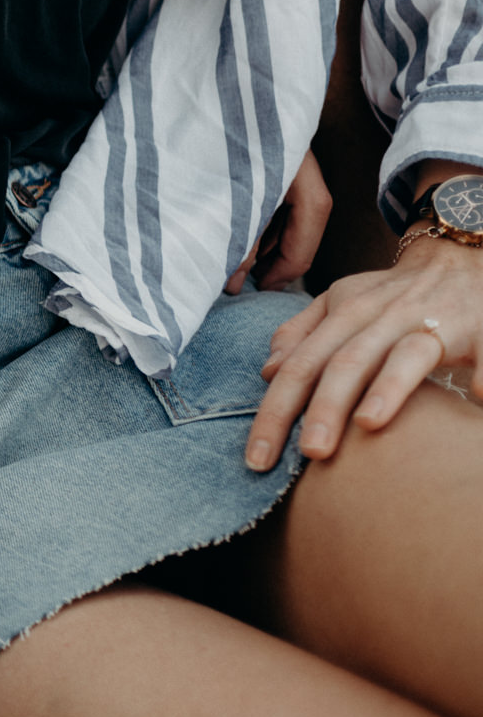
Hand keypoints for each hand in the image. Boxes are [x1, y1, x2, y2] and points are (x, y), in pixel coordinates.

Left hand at [226, 151, 330, 294]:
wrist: (224, 87)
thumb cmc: (227, 137)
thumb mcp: (236, 195)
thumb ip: (238, 238)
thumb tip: (232, 281)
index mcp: (307, 190)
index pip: (302, 249)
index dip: (276, 276)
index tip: (249, 289)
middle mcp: (306, 183)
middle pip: (295, 237)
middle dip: (263, 263)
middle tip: (229, 281)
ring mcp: (292, 173)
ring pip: (282, 223)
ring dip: (256, 245)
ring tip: (224, 262)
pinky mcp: (274, 166)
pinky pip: (271, 206)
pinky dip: (254, 224)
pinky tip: (231, 234)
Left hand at [244, 230, 479, 470]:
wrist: (456, 257)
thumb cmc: (389, 294)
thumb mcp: (338, 303)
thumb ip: (301, 335)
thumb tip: (268, 371)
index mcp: (344, 315)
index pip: (300, 366)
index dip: (274, 411)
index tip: (256, 459)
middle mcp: (383, 318)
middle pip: (346, 363)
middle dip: (325, 407)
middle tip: (310, 452)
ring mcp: (432, 323)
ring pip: (404, 355)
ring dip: (388, 387)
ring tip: (369, 425)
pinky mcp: (480, 329)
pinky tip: (479, 397)